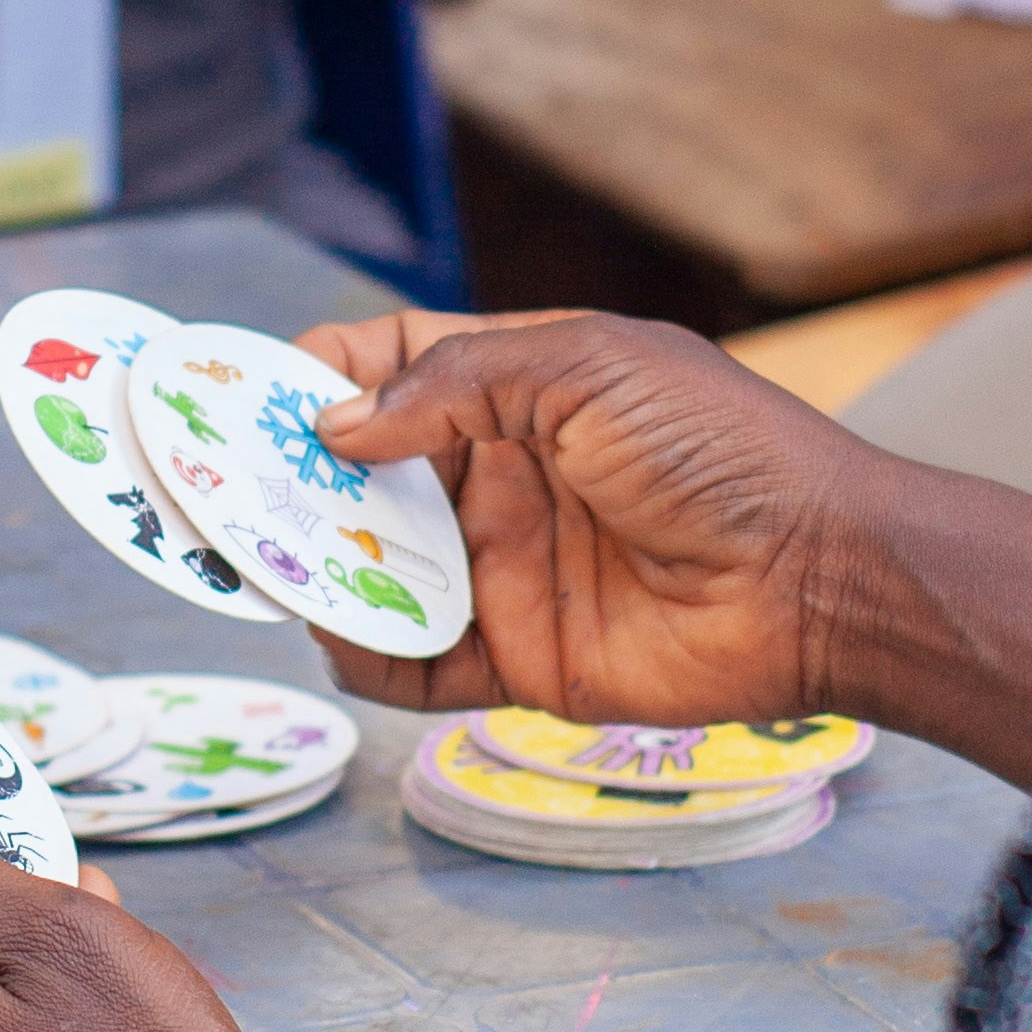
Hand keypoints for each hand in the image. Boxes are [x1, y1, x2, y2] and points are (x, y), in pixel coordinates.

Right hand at [299, 307, 886, 725]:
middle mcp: (497, 478)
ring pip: (371, 569)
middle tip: (212, 488)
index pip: (390, 367)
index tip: (241, 391)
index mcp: (517, 390)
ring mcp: (502, 569)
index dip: (316, 373)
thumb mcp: (587, 371)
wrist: (819, 580)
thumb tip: (339, 423)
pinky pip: (412, 663)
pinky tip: (336, 635)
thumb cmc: (722, 452)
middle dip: (285, 478)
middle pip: (359, 475)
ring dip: (311, 566)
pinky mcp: (514, 658)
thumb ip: (454, 386)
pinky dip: (363, 654)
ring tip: (257, 563)